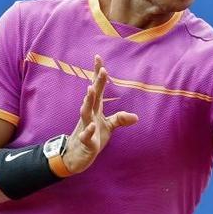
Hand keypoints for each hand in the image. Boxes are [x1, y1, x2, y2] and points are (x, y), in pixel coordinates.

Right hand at [63, 55, 137, 173]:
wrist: (76, 156)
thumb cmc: (93, 137)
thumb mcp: (109, 127)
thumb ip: (120, 119)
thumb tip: (136, 117)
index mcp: (95, 109)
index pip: (96, 88)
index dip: (97, 74)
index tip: (98, 57)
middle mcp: (89, 115)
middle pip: (93, 97)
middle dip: (96, 83)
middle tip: (102, 69)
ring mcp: (85, 127)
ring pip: (85, 112)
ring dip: (88, 101)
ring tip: (90, 89)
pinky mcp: (85, 142)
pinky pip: (86, 135)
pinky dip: (89, 130)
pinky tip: (92, 125)